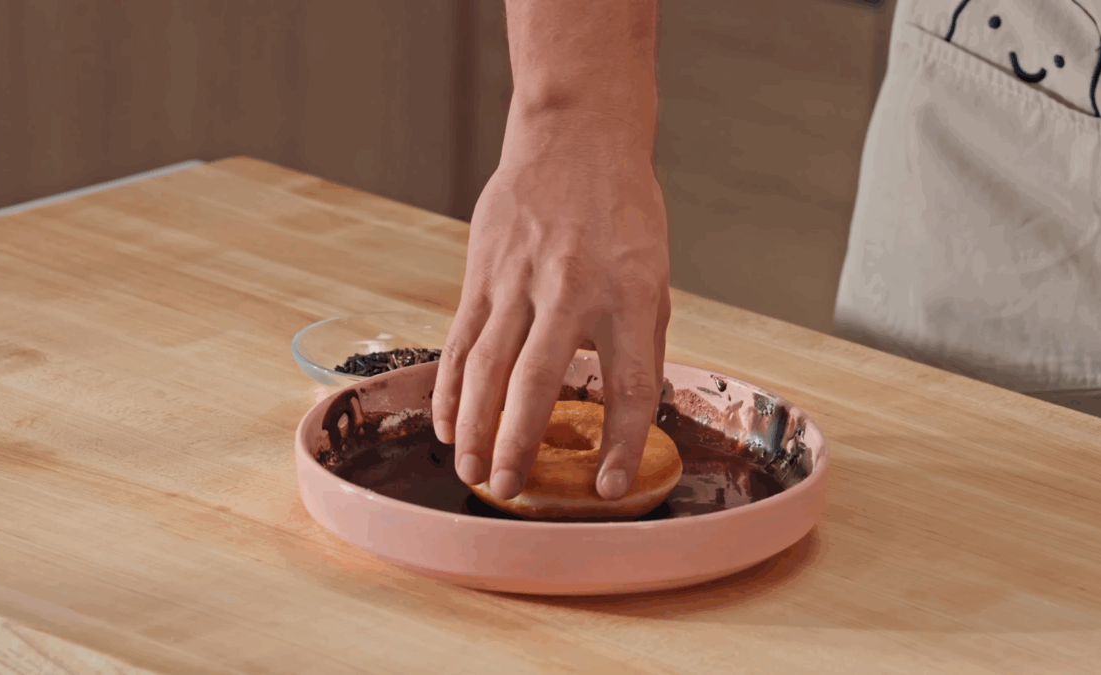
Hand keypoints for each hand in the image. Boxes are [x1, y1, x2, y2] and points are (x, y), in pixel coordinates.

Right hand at [432, 111, 670, 501]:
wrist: (576, 138)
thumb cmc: (623, 214)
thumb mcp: (652, 276)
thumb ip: (636, 341)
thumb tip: (622, 412)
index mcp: (629, 296)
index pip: (629, 387)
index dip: (622, 446)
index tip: (609, 490)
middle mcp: (571, 291)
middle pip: (537, 383)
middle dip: (518, 444)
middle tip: (508, 491)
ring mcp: (519, 281)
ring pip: (486, 367)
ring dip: (475, 426)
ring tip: (472, 471)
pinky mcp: (483, 274)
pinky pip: (462, 340)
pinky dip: (451, 386)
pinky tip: (449, 423)